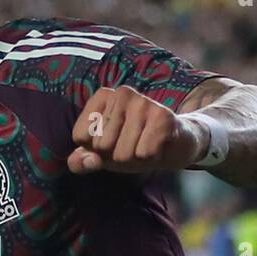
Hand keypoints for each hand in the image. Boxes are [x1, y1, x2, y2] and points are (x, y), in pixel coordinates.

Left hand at [69, 85, 207, 173]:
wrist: (176, 144)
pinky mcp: (163, 116)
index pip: (80, 137)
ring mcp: (144, 102)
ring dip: (135, 158)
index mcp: (103, 96)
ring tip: (145, 144)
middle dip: (116, 155)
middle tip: (132, 144)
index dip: (94, 150)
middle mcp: (122, 93)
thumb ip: (82, 161)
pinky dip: (151, 158)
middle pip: (101, 146)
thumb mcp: (102, 155)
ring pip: (123, 154)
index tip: (112, 141)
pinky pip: (143, 154)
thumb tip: (84, 162)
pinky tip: (157, 146)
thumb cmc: (132, 146)